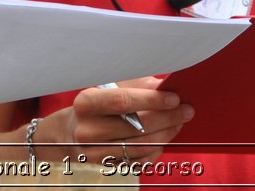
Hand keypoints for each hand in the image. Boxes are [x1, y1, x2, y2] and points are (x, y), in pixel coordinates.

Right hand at [45, 77, 191, 162]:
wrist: (68, 134)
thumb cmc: (94, 106)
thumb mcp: (107, 88)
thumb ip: (135, 85)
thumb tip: (164, 85)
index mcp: (85, 103)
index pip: (122, 101)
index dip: (152, 100)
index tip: (174, 98)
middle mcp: (87, 131)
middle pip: (137, 127)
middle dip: (167, 117)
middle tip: (186, 110)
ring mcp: (96, 153)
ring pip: (142, 146)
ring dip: (166, 134)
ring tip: (178, 122)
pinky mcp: (106, 168)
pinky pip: (140, 161)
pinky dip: (156, 149)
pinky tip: (163, 137)